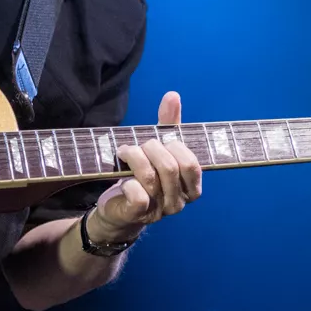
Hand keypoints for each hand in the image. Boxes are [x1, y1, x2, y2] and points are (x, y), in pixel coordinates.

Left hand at [92, 91, 201, 238]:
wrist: (118, 207)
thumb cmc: (143, 175)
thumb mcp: (158, 149)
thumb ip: (169, 124)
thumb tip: (173, 95)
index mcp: (191, 186)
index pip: (192, 164)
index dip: (174, 147)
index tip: (159, 141)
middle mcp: (180, 201)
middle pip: (171, 168)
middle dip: (151, 149)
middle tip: (137, 146)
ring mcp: (160, 211)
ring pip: (151, 178)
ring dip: (135, 158)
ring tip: (125, 152)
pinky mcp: (138, 215)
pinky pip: (139, 196)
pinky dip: (129, 182)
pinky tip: (124, 179)